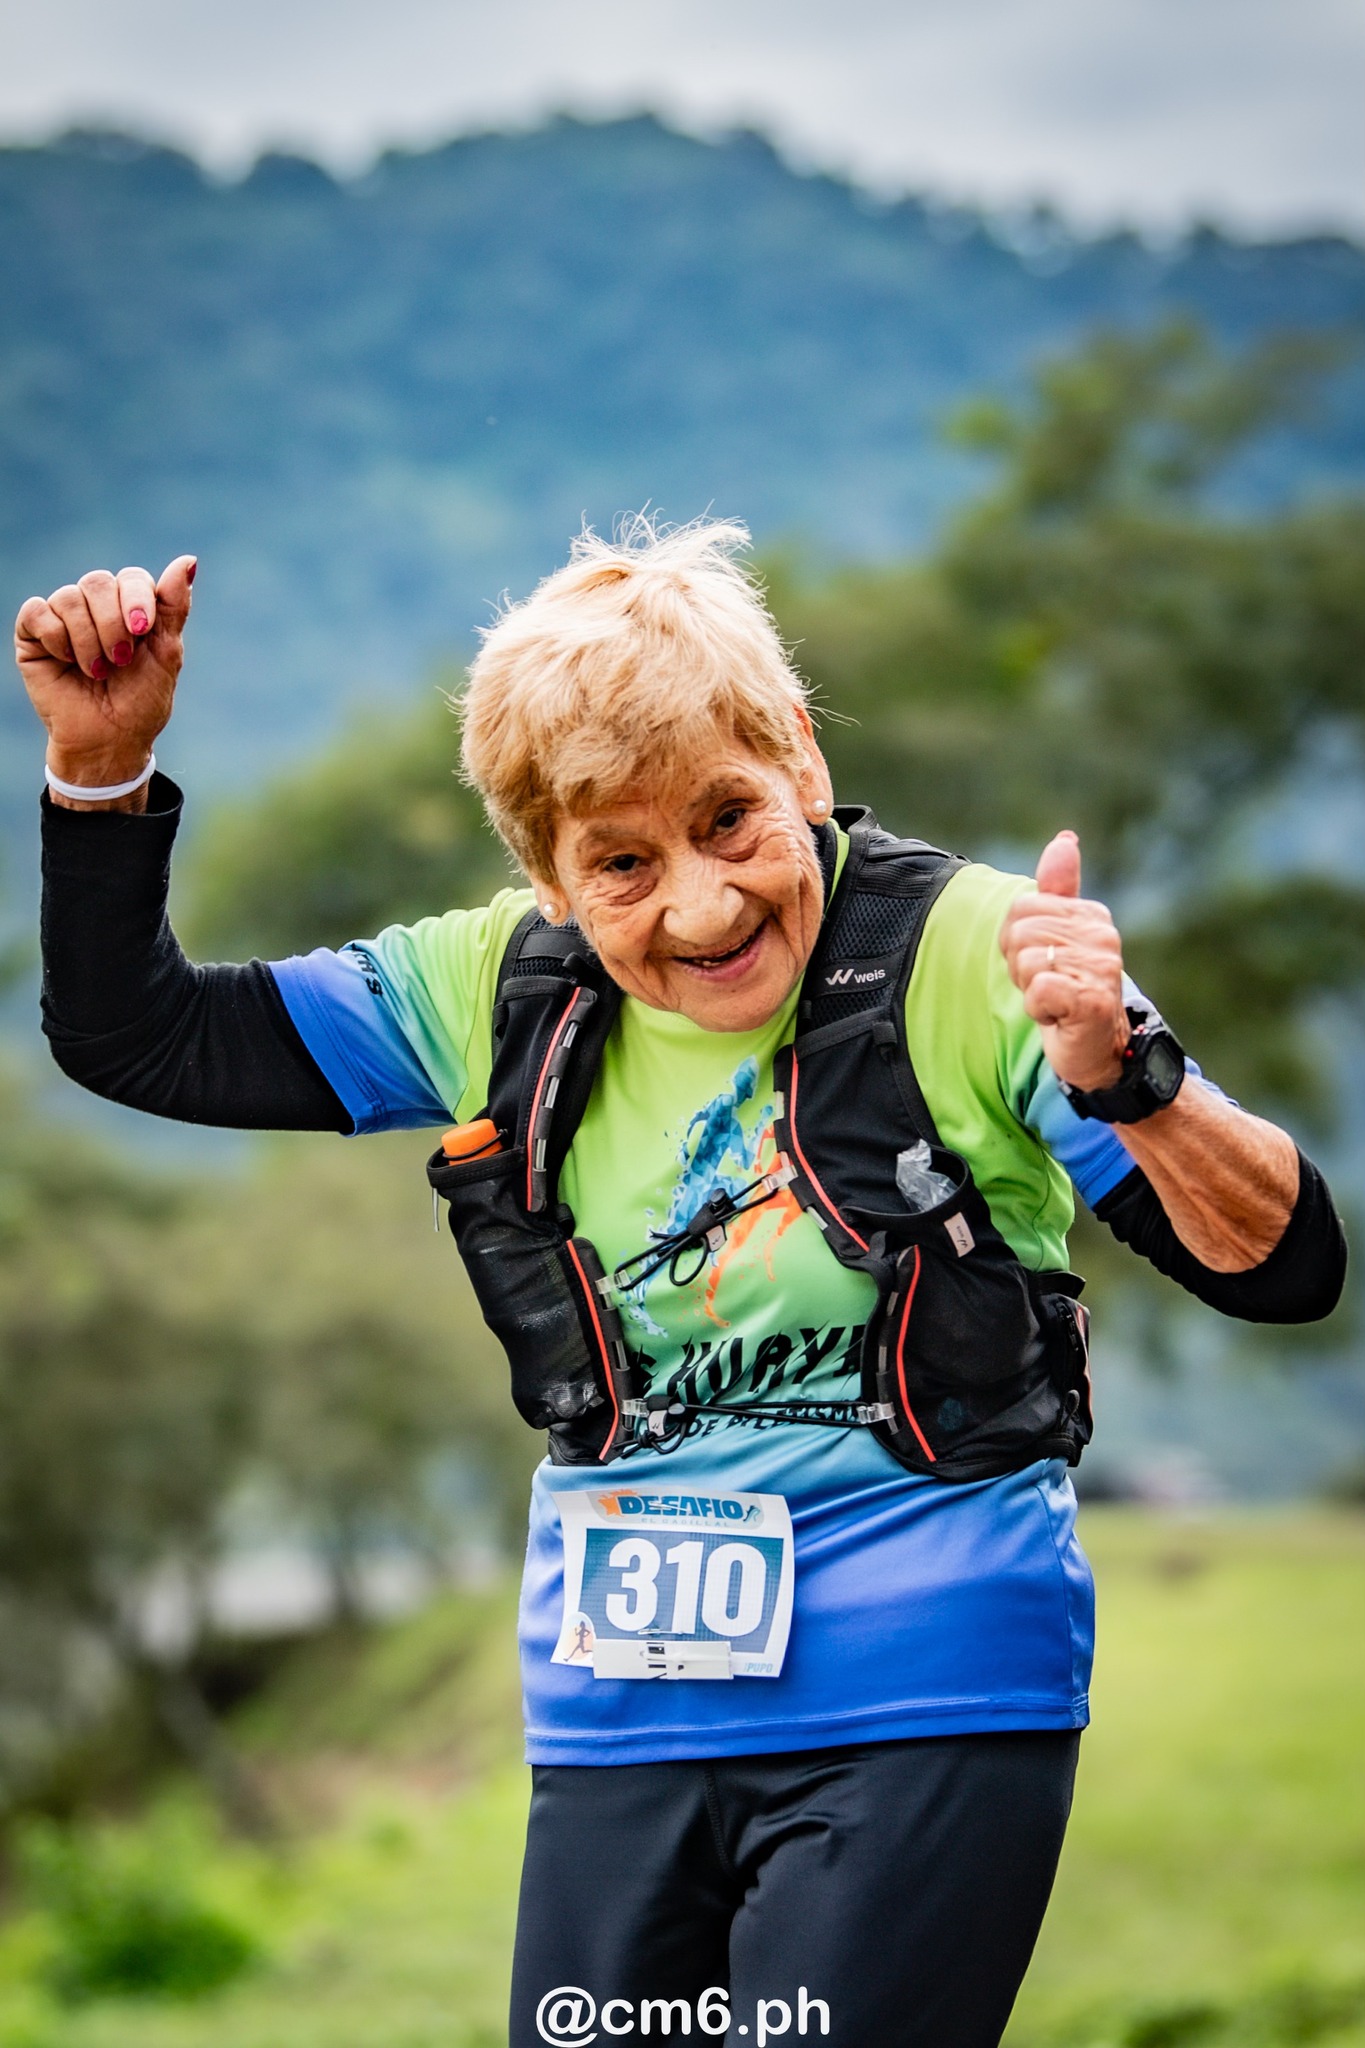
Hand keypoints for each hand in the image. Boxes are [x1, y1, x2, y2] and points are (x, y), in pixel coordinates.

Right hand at [15, 556, 195, 804]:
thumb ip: (173, 606)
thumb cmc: (140, 701)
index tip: (142, 632)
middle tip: (120, 660)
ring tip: (96, 671)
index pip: (131, 578)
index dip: (136, 599)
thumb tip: (188, 560)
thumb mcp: (166, 653)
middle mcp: (95, 606)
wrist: (108, 741)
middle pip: (98, 582)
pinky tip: (66, 662)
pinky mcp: (33, 633)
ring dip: (87, 640)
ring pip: (69, 597)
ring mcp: (63, 617)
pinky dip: (56, 637)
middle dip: (112, 624)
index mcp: (129, 607)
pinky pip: (37, 611)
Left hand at [999, 830, 1129, 1091]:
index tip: (1042, 964)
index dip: (1016, 942)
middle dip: (1020, 966)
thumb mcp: (1060, 936)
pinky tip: (1059, 1016)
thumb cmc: (1071, 991)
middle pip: (1019, 932)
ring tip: (1055, 1001)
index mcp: (1090, 915)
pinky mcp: (1092, 1000)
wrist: (1098, 1049)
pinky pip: (1037, 990)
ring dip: (1030, 990)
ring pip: (1026, 962)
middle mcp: (1101, 935)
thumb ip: (1059, 889)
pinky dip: (1038, 1009)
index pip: (1020, 908)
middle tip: (1048, 985)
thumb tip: (1065, 839)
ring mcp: (1101, 967)